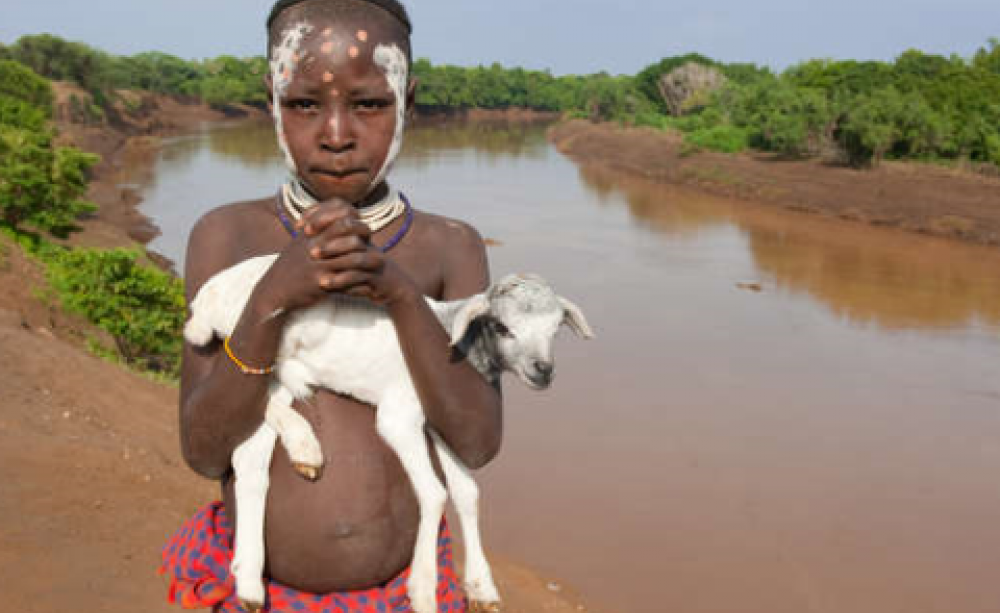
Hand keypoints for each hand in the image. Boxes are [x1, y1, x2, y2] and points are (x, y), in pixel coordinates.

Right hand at [254, 198, 416, 311]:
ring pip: (352, 249)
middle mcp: (314, 242)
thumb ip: (316, 231)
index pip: (337, 209)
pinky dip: (360, 278)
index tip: (357, 223)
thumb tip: (335, 220)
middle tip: (370, 240)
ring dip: (368, 255)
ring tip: (378, 260)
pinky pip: (347, 276)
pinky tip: (368, 281)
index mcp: (310, 232)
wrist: (273, 292)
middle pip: (347, 226)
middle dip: (364, 231)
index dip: (352, 213)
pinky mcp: (320, 280)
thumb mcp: (299, 244)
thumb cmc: (289, 268)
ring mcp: (317, 261)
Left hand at [300, 198, 418, 305]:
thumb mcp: (346, 249)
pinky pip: (360, 276)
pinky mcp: (378, 276)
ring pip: (356, 254)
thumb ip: (327, 237)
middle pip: (349, 225)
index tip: (300, 227)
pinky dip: (341, 281)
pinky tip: (325, 284)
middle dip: (327, 235)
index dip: (319, 214)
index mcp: (357, 230)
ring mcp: (374, 257)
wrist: (390, 284)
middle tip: (309, 246)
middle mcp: (367, 240)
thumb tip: (300, 227)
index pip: (340, 208)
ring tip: (315, 263)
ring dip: (335, 258)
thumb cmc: (361, 266)